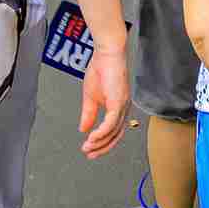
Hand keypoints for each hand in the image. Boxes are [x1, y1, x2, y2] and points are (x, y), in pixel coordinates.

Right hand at [78, 42, 128, 157]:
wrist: (106, 53)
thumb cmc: (100, 70)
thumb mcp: (90, 97)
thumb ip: (88, 114)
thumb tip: (83, 129)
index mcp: (119, 108)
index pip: (114, 132)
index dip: (102, 143)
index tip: (90, 150)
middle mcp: (124, 109)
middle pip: (115, 135)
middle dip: (101, 147)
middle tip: (89, 154)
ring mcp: (123, 106)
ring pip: (113, 132)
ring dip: (99, 142)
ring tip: (87, 147)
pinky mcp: (119, 101)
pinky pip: (111, 123)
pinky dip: (101, 132)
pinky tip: (92, 137)